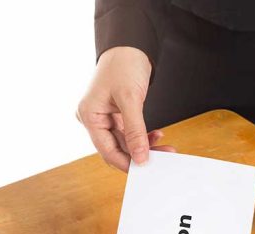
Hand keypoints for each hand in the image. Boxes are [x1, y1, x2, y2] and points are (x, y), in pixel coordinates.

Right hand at [77, 46, 174, 170]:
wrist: (130, 43)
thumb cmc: (124, 63)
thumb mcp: (131, 99)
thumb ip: (135, 130)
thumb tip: (140, 157)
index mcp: (89, 116)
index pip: (107, 150)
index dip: (127, 162)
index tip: (146, 169)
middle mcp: (94, 119)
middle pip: (116, 148)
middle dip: (139, 154)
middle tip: (163, 158)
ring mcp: (104, 117)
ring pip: (125, 142)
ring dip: (144, 146)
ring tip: (165, 147)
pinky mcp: (115, 114)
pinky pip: (128, 132)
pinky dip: (143, 136)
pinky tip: (156, 136)